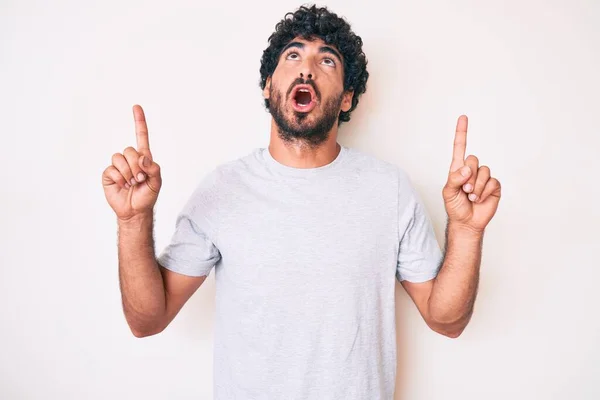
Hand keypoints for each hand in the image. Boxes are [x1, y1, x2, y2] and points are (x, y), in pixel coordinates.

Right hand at [102, 105, 161, 220]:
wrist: (135, 211)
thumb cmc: (147, 196)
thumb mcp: (157, 182)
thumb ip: (154, 168)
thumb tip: (143, 158)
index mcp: (143, 158)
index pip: (141, 136)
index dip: (139, 121)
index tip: (136, 107)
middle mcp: (130, 159)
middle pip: (130, 150)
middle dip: (136, 166)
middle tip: (140, 179)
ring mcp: (118, 166)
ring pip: (119, 158)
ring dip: (128, 173)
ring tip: (132, 183)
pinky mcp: (109, 174)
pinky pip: (112, 169)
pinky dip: (119, 178)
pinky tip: (122, 185)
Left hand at [442, 115, 500, 232]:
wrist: (467, 222)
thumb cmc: (455, 206)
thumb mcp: (448, 192)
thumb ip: (455, 178)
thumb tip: (467, 168)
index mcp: (458, 169)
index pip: (460, 147)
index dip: (462, 132)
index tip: (463, 117)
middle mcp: (472, 170)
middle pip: (473, 159)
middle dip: (468, 175)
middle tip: (464, 189)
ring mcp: (483, 178)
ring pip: (484, 171)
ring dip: (476, 186)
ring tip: (471, 196)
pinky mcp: (494, 186)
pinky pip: (492, 182)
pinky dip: (484, 192)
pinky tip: (480, 199)